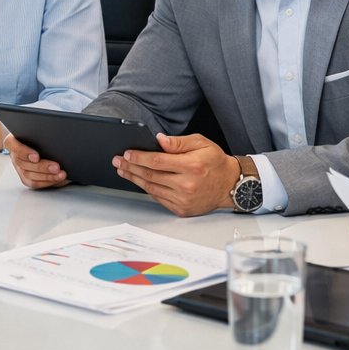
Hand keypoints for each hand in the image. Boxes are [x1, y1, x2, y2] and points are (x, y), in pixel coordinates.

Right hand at [8, 135, 67, 188]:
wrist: (40, 140)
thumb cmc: (38, 133)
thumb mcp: (37, 128)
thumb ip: (41, 130)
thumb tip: (53, 134)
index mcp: (12, 140)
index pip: (12, 145)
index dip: (24, 152)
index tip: (36, 156)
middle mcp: (14, 155)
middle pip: (24, 163)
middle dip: (42, 167)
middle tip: (56, 167)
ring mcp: (19, 168)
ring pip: (30, 175)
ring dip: (47, 176)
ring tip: (60, 174)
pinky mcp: (26, 178)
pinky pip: (35, 183)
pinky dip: (47, 182)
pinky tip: (58, 179)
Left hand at [112, 133, 237, 216]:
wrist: (230, 185)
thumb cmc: (215, 162)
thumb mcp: (201, 143)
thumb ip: (179, 142)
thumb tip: (158, 140)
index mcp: (191, 166)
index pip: (157, 161)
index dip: (139, 157)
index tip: (127, 153)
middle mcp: (186, 185)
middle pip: (150, 175)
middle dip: (130, 167)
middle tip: (118, 161)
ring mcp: (183, 199)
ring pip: (151, 188)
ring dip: (134, 178)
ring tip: (123, 170)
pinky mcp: (181, 209)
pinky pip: (158, 197)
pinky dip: (146, 188)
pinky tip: (139, 180)